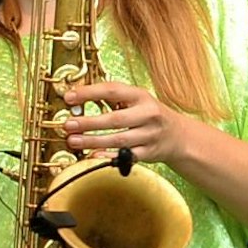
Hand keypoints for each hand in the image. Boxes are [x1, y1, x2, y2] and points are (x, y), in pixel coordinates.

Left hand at [62, 80, 191, 163]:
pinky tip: (93, 155)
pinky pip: (126, 156)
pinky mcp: (149, 153)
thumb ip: (111, 97)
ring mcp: (149, 135)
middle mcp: (147, 114)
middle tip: (68, 124)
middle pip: (115, 119)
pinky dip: (109, 156)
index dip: (89, 93)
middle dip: (89, 122)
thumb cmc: (150, 115)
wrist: (179, 136)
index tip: (69, 97)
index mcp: (141, 96)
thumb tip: (78, 96)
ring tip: (73, 140)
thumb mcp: (135, 99)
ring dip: (93, 141)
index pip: (112, 90)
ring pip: (118, 140)